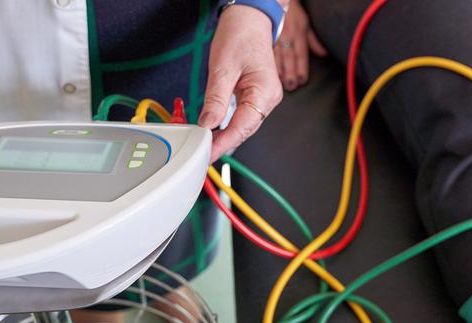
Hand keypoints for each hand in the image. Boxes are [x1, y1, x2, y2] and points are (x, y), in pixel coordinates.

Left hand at [198, 5, 282, 160]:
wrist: (249, 20)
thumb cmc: (240, 36)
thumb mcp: (222, 67)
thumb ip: (215, 99)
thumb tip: (208, 123)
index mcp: (265, 92)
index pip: (242, 127)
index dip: (224, 143)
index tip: (208, 153)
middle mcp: (269, 99)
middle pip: (244, 130)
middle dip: (224, 143)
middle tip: (202, 153)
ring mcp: (264, 99)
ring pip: (243, 126)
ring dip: (226, 137)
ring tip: (207, 145)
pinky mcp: (256, 97)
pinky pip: (242, 117)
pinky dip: (228, 126)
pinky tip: (216, 132)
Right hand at [274, 0, 326, 91]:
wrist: (275, 0)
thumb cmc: (291, 12)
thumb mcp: (306, 23)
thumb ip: (314, 40)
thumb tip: (323, 54)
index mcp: (298, 33)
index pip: (301, 53)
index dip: (302, 67)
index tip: (302, 80)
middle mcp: (287, 36)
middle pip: (289, 56)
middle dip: (290, 72)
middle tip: (291, 86)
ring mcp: (274, 37)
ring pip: (276, 55)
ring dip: (278, 70)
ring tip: (280, 82)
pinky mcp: (264, 37)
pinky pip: (265, 51)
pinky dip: (266, 62)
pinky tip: (265, 72)